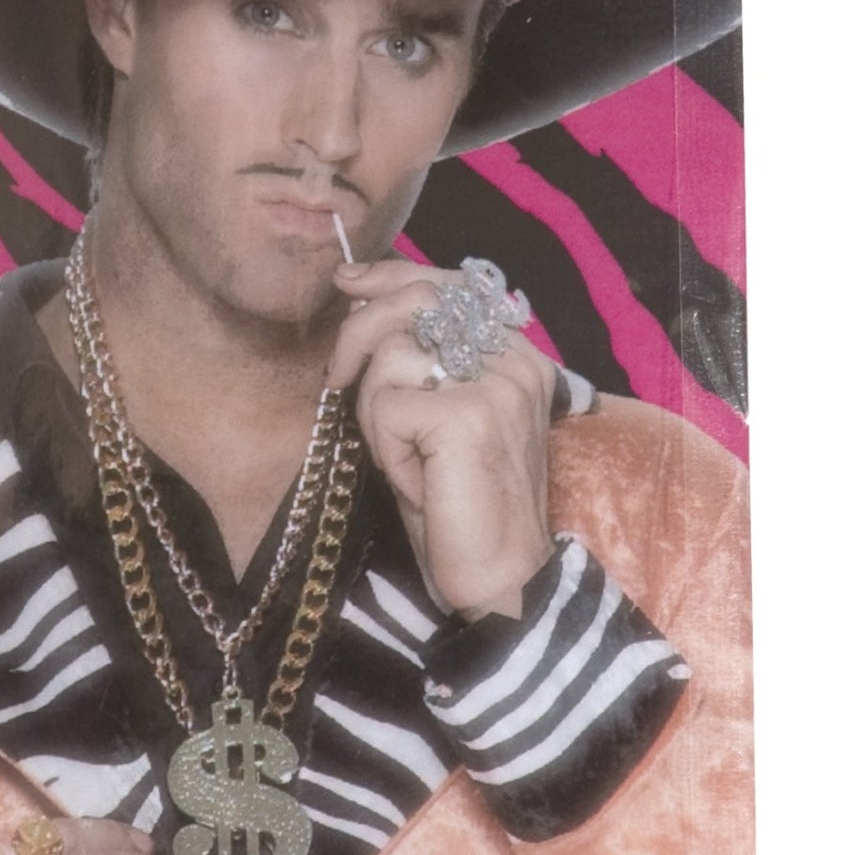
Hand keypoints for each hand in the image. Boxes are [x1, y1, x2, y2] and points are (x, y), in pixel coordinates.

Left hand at [329, 261, 555, 620]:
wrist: (503, 579)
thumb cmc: (462, 504)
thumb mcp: (440, 419)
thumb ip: (421, 360)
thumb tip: (360, 300)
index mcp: (516, 357)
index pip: (449, 283)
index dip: (391, 275)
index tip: (348, 280)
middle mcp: (515, 361)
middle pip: (416, 300)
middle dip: (358, 333)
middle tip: (336, 378)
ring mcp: (496, 385)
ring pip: (390, 356)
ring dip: (375, 412)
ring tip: (406, 459)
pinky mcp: (467, 416)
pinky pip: (386, 405)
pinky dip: (385, 447)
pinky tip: (415, 480)